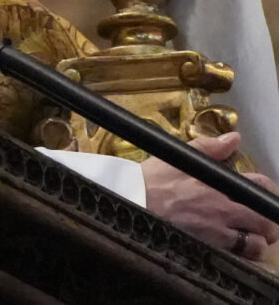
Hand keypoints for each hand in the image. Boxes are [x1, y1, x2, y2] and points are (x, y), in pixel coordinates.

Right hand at [142, 131, 277, 259]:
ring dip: (258, 241)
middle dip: (268, 221)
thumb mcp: (177, 157)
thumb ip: (208, 147)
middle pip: (264, 220)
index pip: (256, 186)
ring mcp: (217, 232)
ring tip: (252, 237)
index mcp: (218, 185)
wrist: (130, 201)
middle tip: (261, 220)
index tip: (262, 192)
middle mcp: (223, 210)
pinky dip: (244, 255)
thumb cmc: (151, 180)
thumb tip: (234, 137)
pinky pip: (238, 257)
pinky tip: (238, 251)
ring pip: (256, 244)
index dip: (265, 189)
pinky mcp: (208, 247)